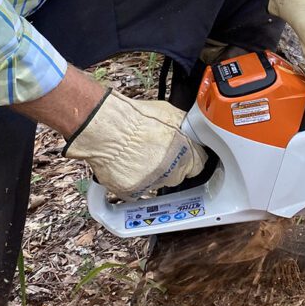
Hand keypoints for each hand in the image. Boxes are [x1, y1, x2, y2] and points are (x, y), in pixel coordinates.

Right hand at [62, 90, 207, 198]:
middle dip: (171, 167)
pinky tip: (127, 166)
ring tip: (138, 157)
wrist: (106, 128)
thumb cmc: (133, 118)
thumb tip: (191, 132)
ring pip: (158, 184)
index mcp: (185, 151)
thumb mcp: (169, 114)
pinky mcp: (133, 191)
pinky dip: (133, 182)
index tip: (185, 158)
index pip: (198, 164)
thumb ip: (184, 129)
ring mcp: (153, 183)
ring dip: (152, 174)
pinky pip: (137, 191)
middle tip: (155, 153)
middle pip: (179, 176)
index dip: (190, 159)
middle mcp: (172, 170)